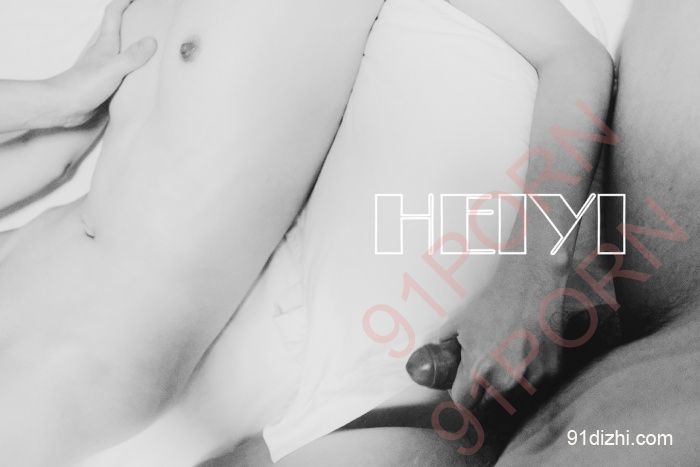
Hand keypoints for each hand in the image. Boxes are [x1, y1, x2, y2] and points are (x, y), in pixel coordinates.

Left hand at [48, 0, 156, 126]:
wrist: (63, 107)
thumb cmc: (83, 85)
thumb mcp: (112, 68)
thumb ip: (132, 56)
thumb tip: (152, 41)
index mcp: (105, 44)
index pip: (113, 14)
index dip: (124, 1)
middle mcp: (104, 53)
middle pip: (118, 30)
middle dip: (132, 21)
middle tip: (150, 19)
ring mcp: (104, 68)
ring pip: (121, 52)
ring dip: (134, 47)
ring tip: (153, 48)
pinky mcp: (105, 84)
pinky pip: (123, 72)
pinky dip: (134, 70)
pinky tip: (144, 78)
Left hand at [409, 259, 570, 415]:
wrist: (530, 284)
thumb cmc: (494, 301)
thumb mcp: (459, 321)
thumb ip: (443, 342)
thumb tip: (432, 351)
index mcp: (478, 369)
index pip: (463, 402)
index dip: (460, 392)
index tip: (462, 385)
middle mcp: (505, 379)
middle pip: (486, 403)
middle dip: (482, 390)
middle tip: (484, 368)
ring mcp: (530, 378)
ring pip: (511, 397)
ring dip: (505, 386)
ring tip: (504, 358)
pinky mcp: (549, 372)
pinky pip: (532, 385)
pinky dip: (526, 375)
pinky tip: (523, 352)